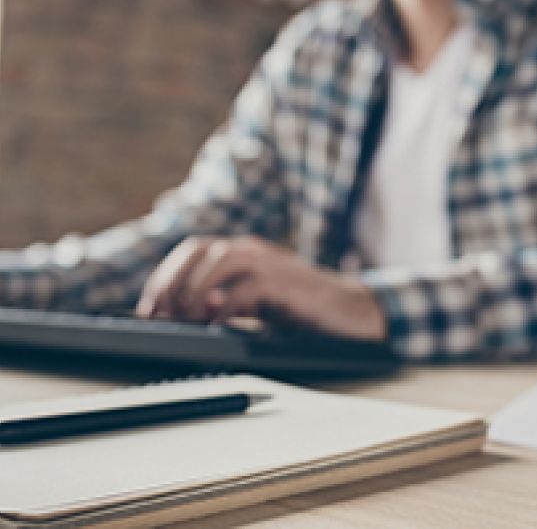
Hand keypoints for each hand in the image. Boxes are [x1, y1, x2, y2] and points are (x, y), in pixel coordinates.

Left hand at [135, 236, 386, 340]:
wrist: (348, 311)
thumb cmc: (300, 309)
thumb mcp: (255, 303)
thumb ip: (224, 302)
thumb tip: (183, 316)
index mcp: (241, 253)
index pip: (190, 252)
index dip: (163, 278)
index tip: (149, 311)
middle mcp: (252, 251)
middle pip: (197, 250)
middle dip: (170, 282)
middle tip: (159, 316)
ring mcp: (269, 263)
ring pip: (218, 259)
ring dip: (193, 289)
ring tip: (183, 319)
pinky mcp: (285, 283)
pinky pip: (246, 288)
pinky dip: (224, 307)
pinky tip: (215, 324)